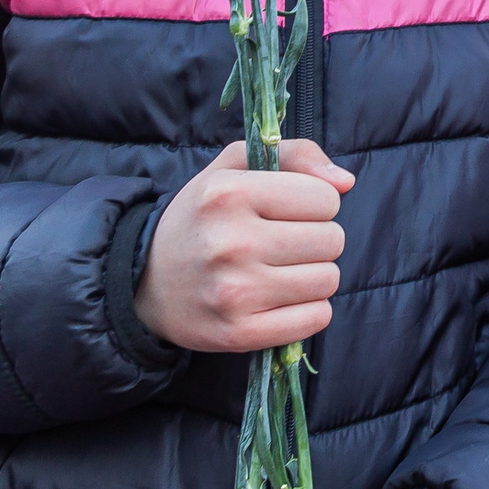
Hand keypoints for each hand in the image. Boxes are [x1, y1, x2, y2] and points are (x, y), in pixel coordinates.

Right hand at [137, 140, 353, 351]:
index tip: (285, 213)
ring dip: (313, 275)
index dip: (314, 205)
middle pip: (332, 240)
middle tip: (280, 244)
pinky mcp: (239, 333)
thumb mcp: (234, 167)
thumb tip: (344, 182)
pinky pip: (316, 319)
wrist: (144, 282)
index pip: (326, 199)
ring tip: (277, 271)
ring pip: (328, 280)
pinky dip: (308, 311)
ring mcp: (234, 292)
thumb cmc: (202, 217)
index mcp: (228, 194)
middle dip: (316, 240)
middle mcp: (230, 242)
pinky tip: (278, 300)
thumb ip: (296, 155)